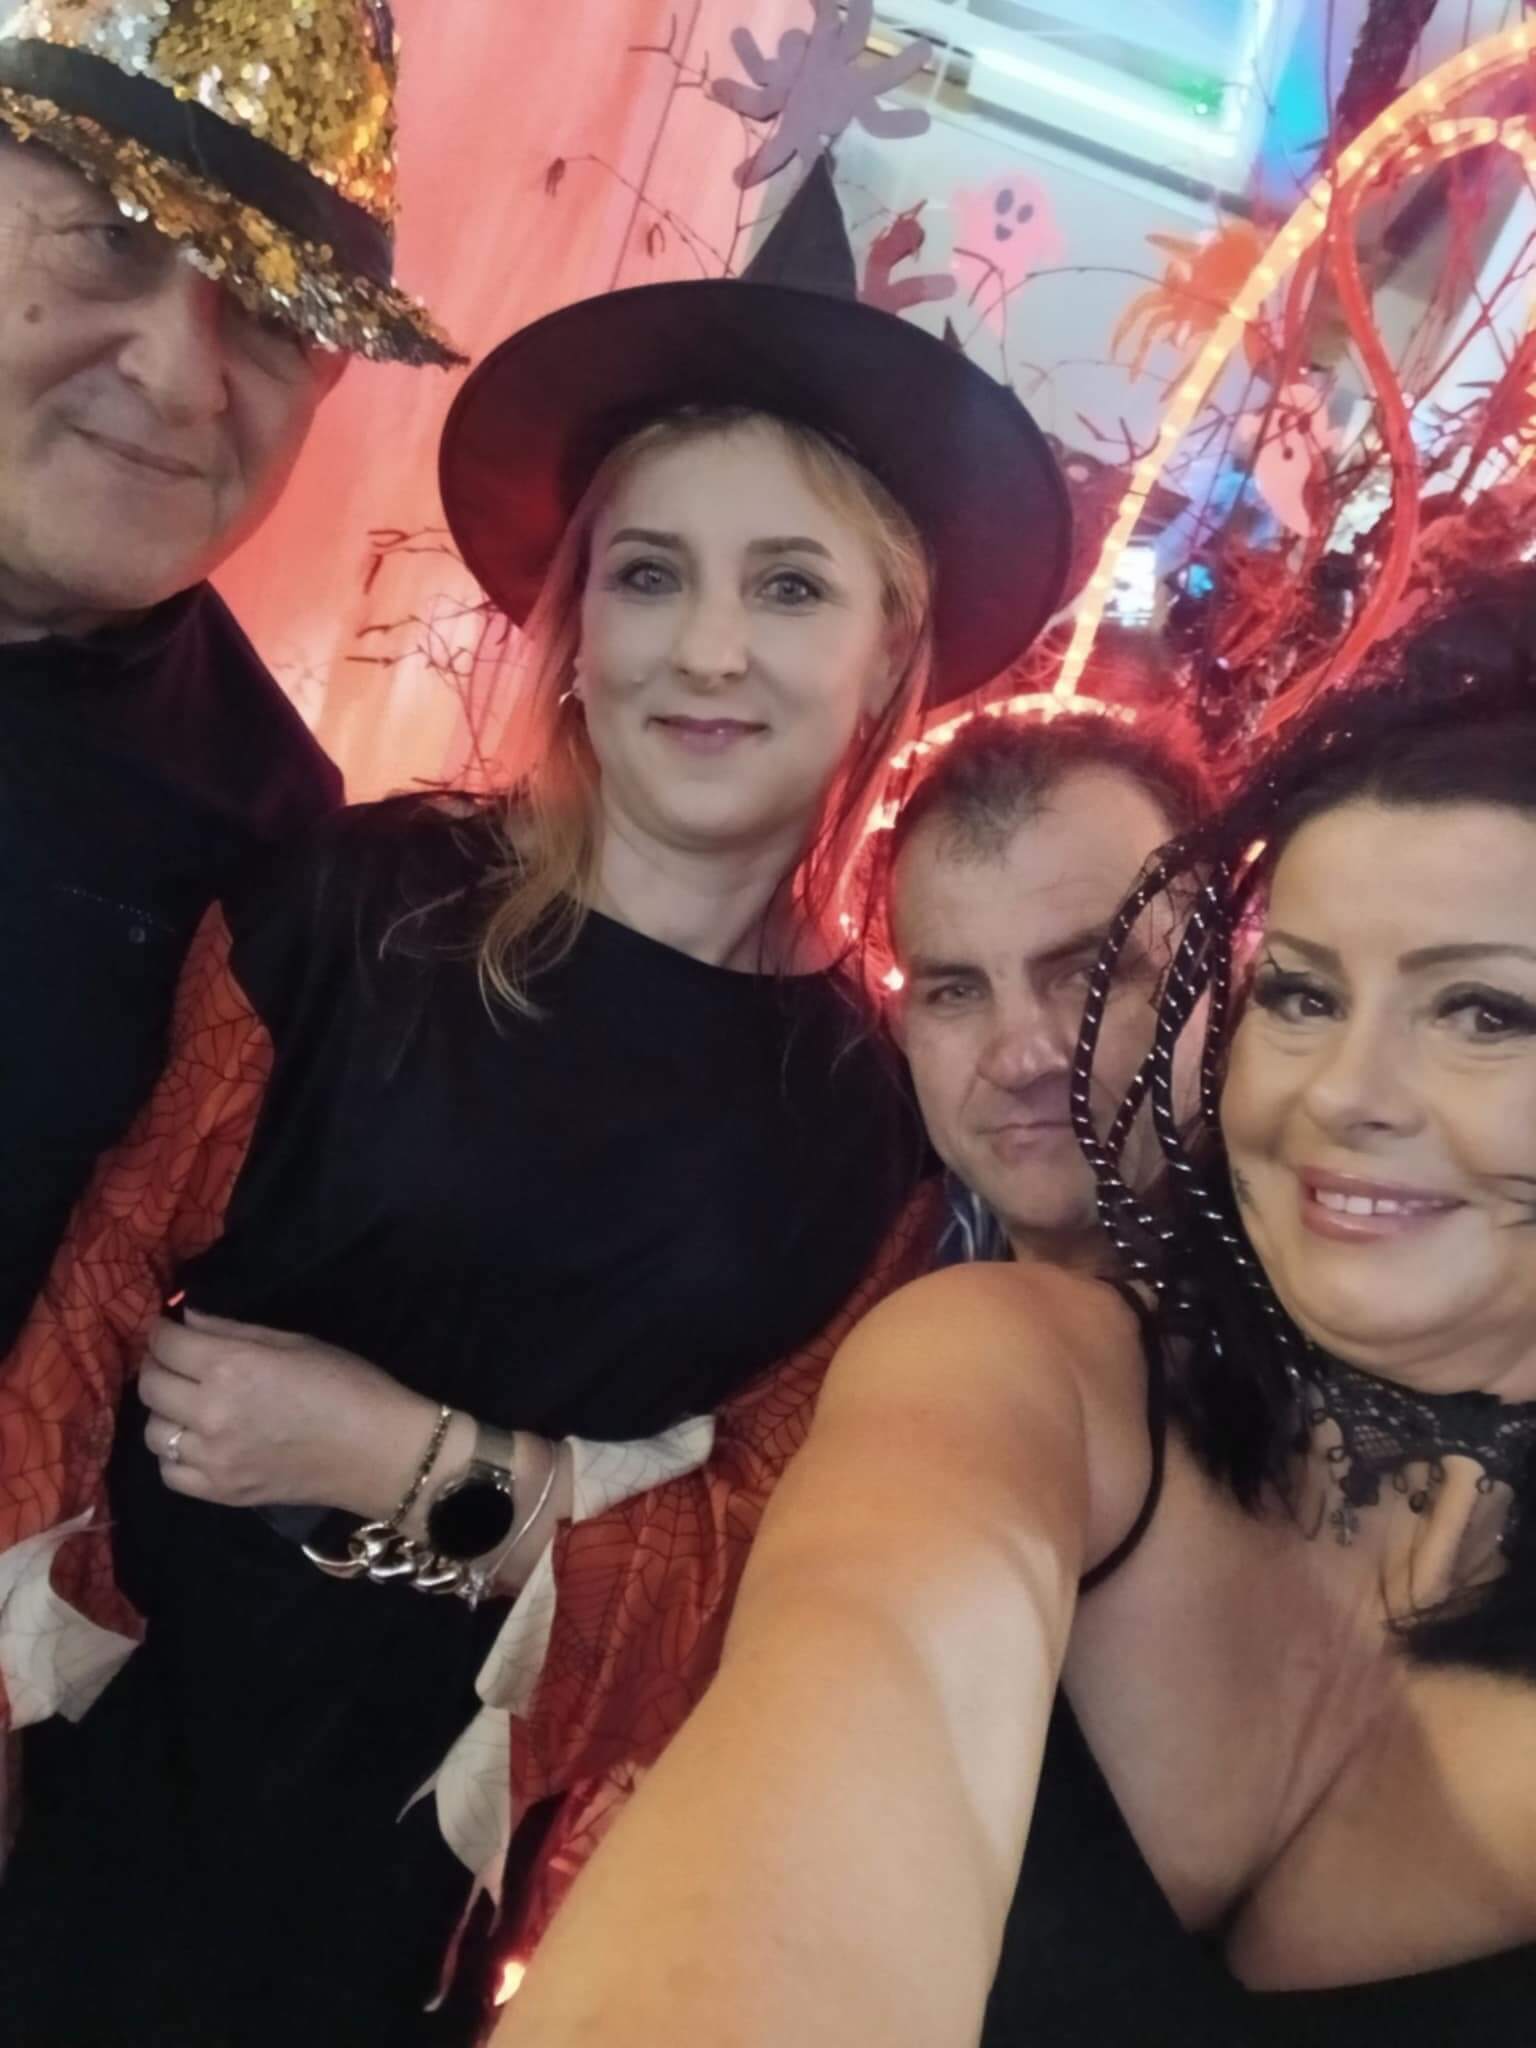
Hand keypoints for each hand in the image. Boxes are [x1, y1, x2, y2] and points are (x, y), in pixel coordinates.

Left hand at [140, 1310, 444, 1518]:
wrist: (378, 1452)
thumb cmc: (346, 1384)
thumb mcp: (294, 1342)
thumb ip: (233, 1330)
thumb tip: (186, 1319)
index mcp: (231, 1366)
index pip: (166, 1344)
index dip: (163, 1331)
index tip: (170, 1330)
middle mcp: (211, 1412)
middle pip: (150, 1385)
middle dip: (158, 1365)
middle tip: (177, 1362)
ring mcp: (212, 1458)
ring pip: (152, 1430)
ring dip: (164, 1411)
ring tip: (188, 1404)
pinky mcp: (220, 1492)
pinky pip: (169, 1471)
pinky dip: (175, 1454)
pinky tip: (198, 1442)